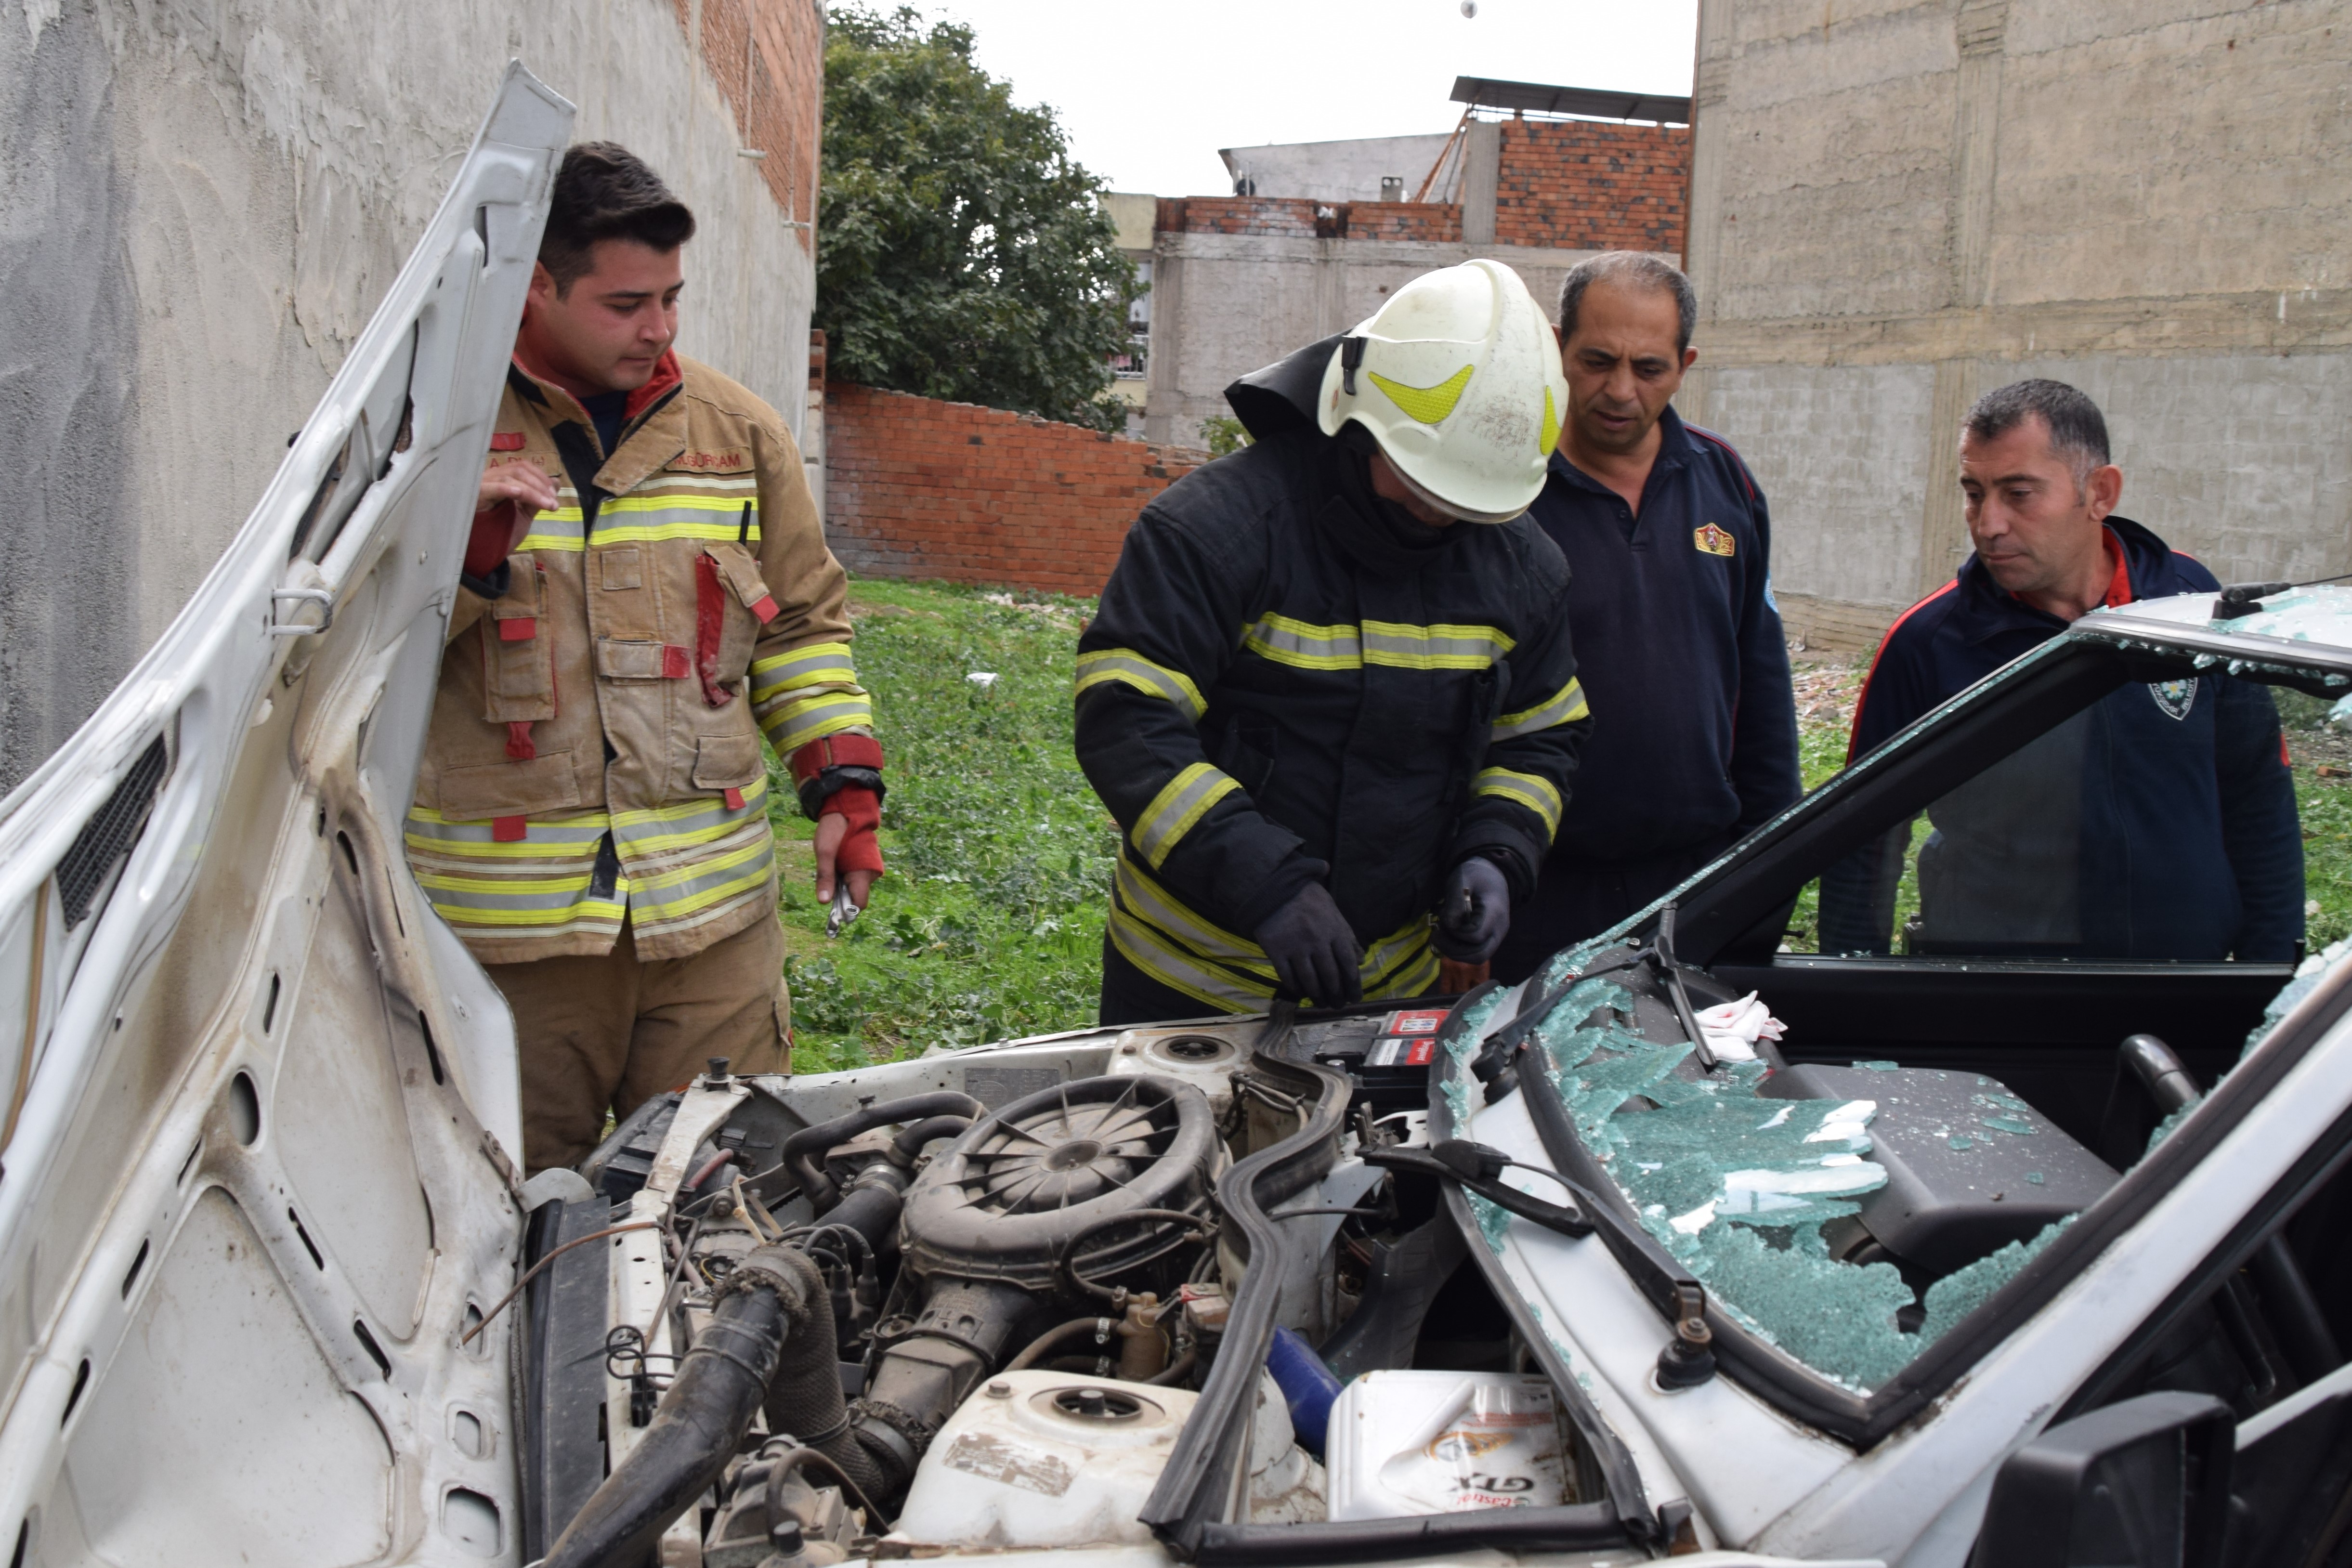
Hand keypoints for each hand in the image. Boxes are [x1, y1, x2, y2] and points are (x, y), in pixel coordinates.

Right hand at [478, 459, 559, 554]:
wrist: (484, 552)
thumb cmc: (500, 532)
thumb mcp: (524, 514)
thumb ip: (538, 498)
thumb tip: (556, 483)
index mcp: (501, 479)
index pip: (522, 467)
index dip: (541, 477)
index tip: (554, 494)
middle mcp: (490, 478)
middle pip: (518, 470)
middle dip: (540, 485)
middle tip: (553, 502)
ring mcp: (481, 486)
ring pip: (509, 478)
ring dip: (532, 491)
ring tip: (547, 504)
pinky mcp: (473, 497)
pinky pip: (491, 488)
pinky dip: (506, 489)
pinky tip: (519, 494)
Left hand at [813, 812, 878, 909]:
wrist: (847, 809)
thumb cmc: (836, 828)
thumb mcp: (825, 851)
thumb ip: (825, 877)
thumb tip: (823, 902)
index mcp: (863, 873)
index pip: (858, 904)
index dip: (845, 909)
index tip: (830, 907)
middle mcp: (870, 874)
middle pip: (854, 897)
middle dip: (839, 895)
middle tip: (826, 882)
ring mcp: (868, 869)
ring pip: (853, 888)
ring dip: (840, 885)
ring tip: (831, 867)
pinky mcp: (863, 865)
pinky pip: (854, 879)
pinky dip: (843, 877)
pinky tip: (836, 864)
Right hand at [1255, 882, 1361, 1006]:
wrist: (1275, 887)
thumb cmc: (1308, 898)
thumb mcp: (1333, 910)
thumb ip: (1347, 934)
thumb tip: (1360, 959)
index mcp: (1334, 930)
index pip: (1348, 964)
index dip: (1353, 985)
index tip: (1355, 998)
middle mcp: (1317, 941)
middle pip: (1331, 976)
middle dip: (1337, 995)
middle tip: (1338, 1005)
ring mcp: (1296, 947)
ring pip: (1310, 980)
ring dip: (1317, 996)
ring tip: (1321, 1004)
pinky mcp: (1276, 950)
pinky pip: (1287, 976)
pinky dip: (1295, 988)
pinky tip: (1300, 992)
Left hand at [1433, 857, 1509, 963]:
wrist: (1493, 874)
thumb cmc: (1476, 875)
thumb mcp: (1461, 880)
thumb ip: (1455, 902)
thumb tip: (1448, 925)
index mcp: (1495, 913)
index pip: (1476, 936)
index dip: (1456, 933)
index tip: (1444, 919)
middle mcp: (1499, 930)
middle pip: (1479, 955)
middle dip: (1453, 950)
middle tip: (1436, 936)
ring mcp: (1496, 936)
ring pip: (1477, 958)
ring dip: (1454, 952)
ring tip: (1440, 936)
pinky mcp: (1490, 939)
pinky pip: (1475, 952)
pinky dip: (1459, 950)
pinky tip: (1447, 937)